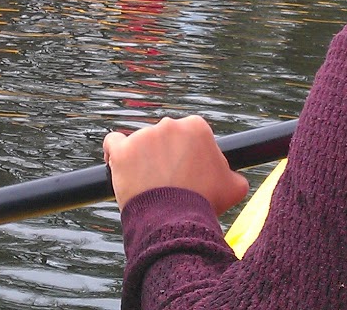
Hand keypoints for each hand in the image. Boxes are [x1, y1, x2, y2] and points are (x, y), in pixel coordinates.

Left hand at [102, 116, 249, 212]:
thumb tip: (231, 176)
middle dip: (166, 156)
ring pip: (140, 144)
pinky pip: (113, 143)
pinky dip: (115, 152)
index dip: (188, 155)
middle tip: (168, 181)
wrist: (175, 220)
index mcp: (197, 127)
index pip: (189, 136)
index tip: (187, 173)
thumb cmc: (205, 202)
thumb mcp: (233, 188)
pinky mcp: (122, 150)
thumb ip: (233, 175)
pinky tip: (119, 166)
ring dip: (143, 159)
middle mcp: (169, 125)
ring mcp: (143, 136)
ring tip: (148, 184)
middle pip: (165, 138)